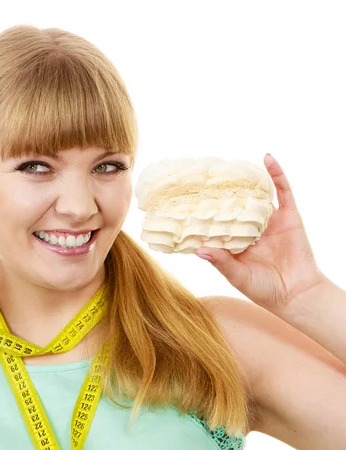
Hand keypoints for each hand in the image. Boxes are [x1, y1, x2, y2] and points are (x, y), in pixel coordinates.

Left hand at [195, 153, 326, 311]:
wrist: (296, 294)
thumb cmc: (263, 289)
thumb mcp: (237, 275)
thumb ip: (220, 261)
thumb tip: (198, 250)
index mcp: (234, 241)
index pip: (217, 220)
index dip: (204, 210)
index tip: (187, 198)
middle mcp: (250, 228)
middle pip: (234, 204)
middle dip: (222, 192)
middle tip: (205, 175)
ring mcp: (269, 220)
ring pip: (256, 195)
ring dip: (246, 179)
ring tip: (231, 163)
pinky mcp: (288, 216)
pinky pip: (283, 192)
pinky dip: (276, 174)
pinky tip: (267, 159)